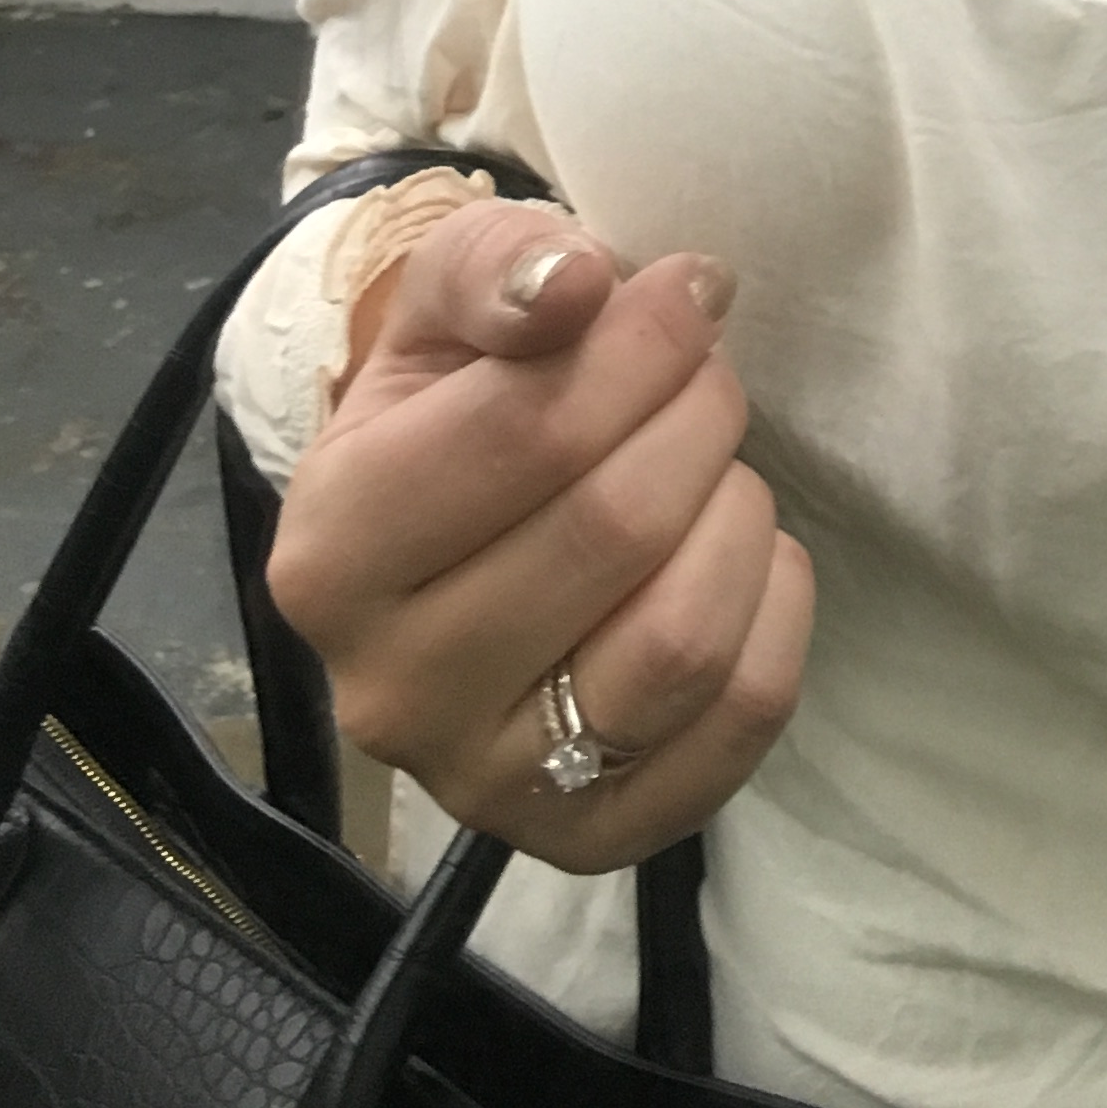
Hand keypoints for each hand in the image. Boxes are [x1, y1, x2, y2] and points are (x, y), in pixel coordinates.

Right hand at [264, 201, 814, 872]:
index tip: (687, 293)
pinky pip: (741, 719)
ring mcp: (487, 787)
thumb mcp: (447, 307)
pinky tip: (745, 556)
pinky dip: (776, 612)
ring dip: (736, 516)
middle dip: (696, 416)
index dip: (640, 343)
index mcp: (331, 551)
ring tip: (719, 467)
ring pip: (680, 642)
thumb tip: (571, 281)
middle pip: (614, 528)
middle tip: (707, 374)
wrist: (459, 539)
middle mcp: (388, 691)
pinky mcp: (589, 840)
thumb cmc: (458, 404)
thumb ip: (495, 267)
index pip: (526, 433)